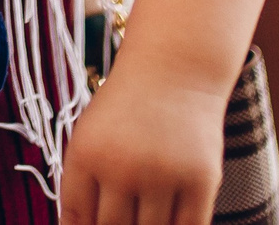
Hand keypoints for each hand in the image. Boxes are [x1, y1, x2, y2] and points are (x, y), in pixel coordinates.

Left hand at [59, 71, 225, 224]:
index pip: (77, 219)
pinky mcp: (201, 180)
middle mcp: (122, 167)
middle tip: (123, 221)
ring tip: (144, 218)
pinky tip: (171, 223)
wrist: (174, 69)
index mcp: (86, 155)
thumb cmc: (127, 109)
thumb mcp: (90, 136)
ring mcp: (163, 175)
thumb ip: (81, 184)